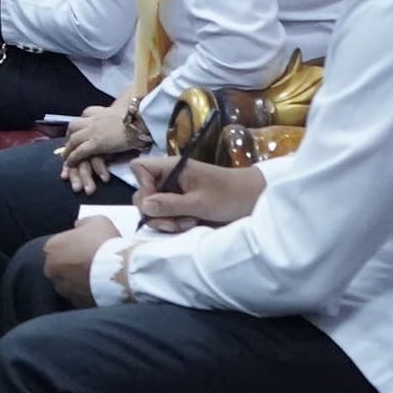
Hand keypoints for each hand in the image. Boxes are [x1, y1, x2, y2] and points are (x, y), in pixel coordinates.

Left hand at [39, 218, 114, 306]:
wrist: (119, 271)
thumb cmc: (105, 243)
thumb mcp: (97, 221)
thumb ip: (83, 223)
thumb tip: (78, 226)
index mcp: (52, 247)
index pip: (57, 245)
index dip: (72, 245)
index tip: (85, 247)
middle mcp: (51, 269)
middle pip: (59, 265)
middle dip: (71, 264)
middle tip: (90, 261)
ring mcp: (62, 288)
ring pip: (67, 282)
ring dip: (77, 279)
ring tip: (97, 275)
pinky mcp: (74, 302)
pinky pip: (78, 295)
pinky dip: (85, 291)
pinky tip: (99, 286)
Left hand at [53, 100, 146, 193]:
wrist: (141, 119)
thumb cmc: (136, 118)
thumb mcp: (122, 113)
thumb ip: (113, 116)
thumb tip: (116, 122)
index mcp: (99, 111)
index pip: (83, 117)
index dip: (78, 127)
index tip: (76, 133)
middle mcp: (92, 119)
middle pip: (73, 126)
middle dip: (69, 136)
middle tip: (69, 146)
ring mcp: (92, 131)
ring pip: (73, 140)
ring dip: (68, 149)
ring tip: (66, 157)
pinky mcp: (96, 143)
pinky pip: (79, 151)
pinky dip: (73, 158)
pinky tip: (70, 164)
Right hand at [131, 154, 263, 227]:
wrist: (253, 200)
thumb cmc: (230, 195)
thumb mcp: (199, 203)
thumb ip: (170, 204)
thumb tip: (144, 205)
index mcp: (172, 168)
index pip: (139, 169)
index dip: (142, 185)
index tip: (157, 202)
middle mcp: (169, 178)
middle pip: (144, 193)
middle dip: (156, 212)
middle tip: (176, 221)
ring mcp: (174, 192)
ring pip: (154, 208)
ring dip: (166, 220)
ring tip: (189, 223)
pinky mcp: (181, 204)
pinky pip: (166, 215)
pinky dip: (174, 223)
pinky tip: (190, 224)